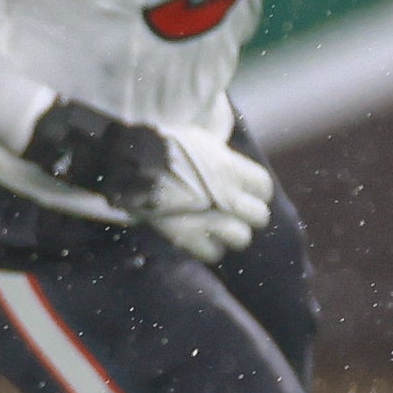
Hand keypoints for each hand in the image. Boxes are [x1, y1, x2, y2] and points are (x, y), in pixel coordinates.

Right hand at [25, 99, 273, 261]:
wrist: (128, 160)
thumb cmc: (160, 142)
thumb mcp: (199, 139)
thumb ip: (219, 156)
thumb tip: (225, 158)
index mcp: (231, 168)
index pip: (264, 187)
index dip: (255, 190)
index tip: (243, 189)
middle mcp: (227, 196)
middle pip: (259, 217)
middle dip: (246, 215)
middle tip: (229, 210)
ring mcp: (209, 218)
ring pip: (240, 238)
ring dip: (229, 233)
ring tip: (214, 226)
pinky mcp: (187, 236)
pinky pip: (212, 253)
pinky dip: (207, 247)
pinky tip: (196, 235)